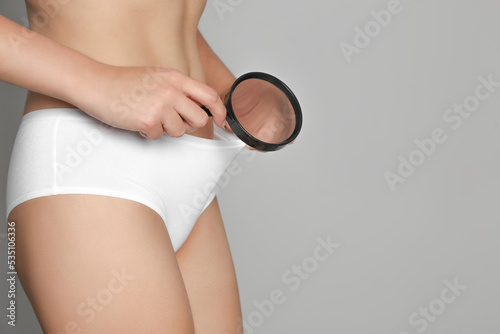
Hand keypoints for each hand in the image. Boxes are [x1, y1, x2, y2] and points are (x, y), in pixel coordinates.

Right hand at [79, 65, 226, 139]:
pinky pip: (159, 136)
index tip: (220, 121)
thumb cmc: (124, 82)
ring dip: (166, 130)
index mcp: (175, 78)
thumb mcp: (157, 77)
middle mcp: (171, 91)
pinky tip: (138, 121)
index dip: (219, 111)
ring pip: (180, 131)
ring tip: (150, 117)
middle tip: (171, 121)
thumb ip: (178, 89)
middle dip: (188, 125)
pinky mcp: (148, 120)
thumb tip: (197, 107)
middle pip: (198, 119)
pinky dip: (149, 133)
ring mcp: (160, 106)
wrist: (95, 84)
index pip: (209, 95)